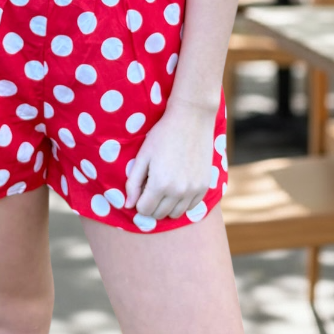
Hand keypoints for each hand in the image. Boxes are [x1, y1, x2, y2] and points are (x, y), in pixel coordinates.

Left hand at [124, 98, 215, 220]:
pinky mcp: (205, 186)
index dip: (139, 202)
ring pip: (176, 214)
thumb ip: (133, 183)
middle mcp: (178, 191)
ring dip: (166, 206)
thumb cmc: (163, 135)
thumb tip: (128, 206)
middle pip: (159, 214)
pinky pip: (191, 207)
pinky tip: (178, 187)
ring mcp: (193, 190)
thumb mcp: (143, 156)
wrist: (192, 119)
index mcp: (159, 184)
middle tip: (151, 187)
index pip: (144, 210)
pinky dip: (182, 202)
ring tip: (164, 187)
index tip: (140, 190)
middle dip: (151, 205)